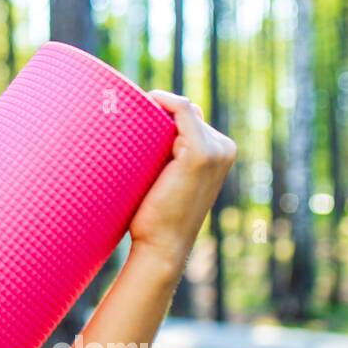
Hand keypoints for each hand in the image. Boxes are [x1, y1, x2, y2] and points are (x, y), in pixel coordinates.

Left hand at [128, 90, 236, 272]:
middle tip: (123, 118)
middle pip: (185, 112)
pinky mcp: (201, 153)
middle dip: (157, 113)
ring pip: (181, 110)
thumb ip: (165, 155)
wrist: (162, 245)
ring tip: (127, 122)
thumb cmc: (157, 215)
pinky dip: (163, 103)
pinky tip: (142, 106)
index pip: (189, 118)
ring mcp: (216, 150)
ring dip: (155, 113)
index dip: (161, 115)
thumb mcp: (165, 178)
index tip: (129, 116)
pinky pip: (182, 110)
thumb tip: (137, 131)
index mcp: (220, 152)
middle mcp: (224, 148)